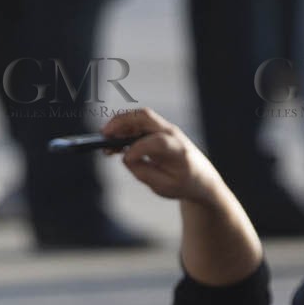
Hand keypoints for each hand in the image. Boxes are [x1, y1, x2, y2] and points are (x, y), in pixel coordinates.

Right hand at [102, 109, 221, 202]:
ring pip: (138, 118)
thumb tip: (126, 157)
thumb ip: (144, 173)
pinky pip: (137, 124)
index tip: (125, 159)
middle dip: (122, 122)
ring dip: (119, 126)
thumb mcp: (163, 187)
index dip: (139, 148)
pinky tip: (112, 144)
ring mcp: (164, 129)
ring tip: (104, 143)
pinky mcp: (157, 131)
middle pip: (145, 117)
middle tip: (103, 134)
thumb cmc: (182, 184)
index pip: (158, 141)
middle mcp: (172, 134)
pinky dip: (122, 130)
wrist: (200, 177)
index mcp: (179, 151)